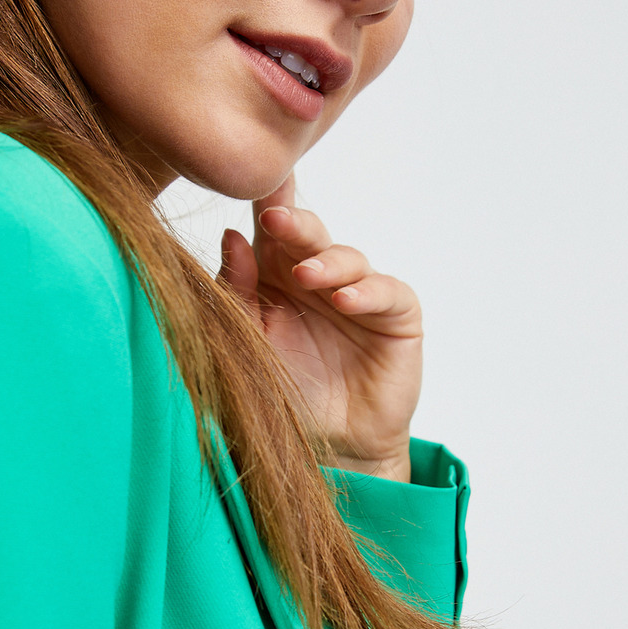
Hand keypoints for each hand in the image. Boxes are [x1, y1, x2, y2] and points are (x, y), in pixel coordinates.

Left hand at [218, 174, 419, 481]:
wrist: (328, 447)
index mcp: (276, 275)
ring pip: (347, 257)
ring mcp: (360, 291)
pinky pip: (386, 291)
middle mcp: (318, 275)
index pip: (272, 231)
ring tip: (307, 277)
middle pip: (308, 235)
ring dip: (327, 263)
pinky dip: (366, 292)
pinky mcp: (397, 314)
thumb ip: (236, 291)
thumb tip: (230, 236)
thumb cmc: (283, 393)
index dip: (268, 202)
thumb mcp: (246, 342)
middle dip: (294, 223)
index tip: (256, 180)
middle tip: (276, 219)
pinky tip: (345, 300)